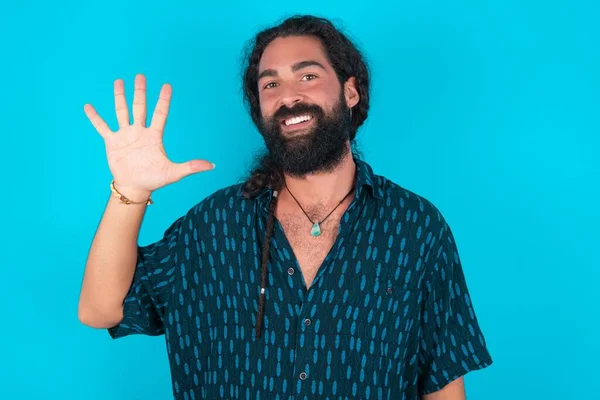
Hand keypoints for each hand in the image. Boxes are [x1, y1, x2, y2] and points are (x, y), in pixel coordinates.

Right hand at [84, 74, 213, 194]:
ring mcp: (125, 135)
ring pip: (122, 111)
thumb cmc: (154, 179)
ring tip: (119, 81)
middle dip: (140, 92)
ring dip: (120, 97)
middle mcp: (139, 131)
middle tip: (140, 75)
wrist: (135, 188)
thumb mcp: (174, 173)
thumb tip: (212, 165)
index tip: (167, 85)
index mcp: (154, 136)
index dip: (163, 100)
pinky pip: (102, 127)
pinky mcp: (112, 142)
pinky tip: (88, 106)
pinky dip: (95, 117)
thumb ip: (191, 167)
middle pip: (140, 107)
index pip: (160, 114)